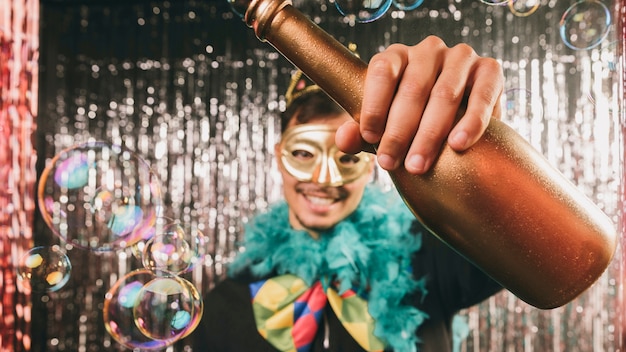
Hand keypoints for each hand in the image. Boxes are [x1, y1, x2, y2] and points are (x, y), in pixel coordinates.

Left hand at [335, 36, 502, 173]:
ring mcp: (460, 57)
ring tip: (418, 165)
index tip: (369, 138)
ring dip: (430, 133)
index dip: (374, 105)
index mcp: (397, 56)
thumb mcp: (385, 126)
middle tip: (391, 164)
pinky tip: (458, 145)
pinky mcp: (490, 70)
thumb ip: (363, 133)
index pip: (382, 71)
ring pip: (444, 94)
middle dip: (399, 131)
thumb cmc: (412, 122)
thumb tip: (343, 140)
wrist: (458, 122)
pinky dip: (471, 121)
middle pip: (412, 88)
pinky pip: (482, 94)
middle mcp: (428, 50)